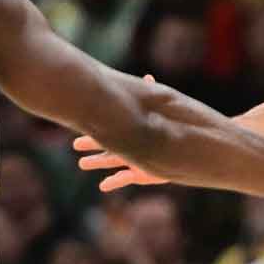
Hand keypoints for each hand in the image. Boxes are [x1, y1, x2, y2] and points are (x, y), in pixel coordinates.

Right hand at [75, 75, 169, 191]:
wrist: (188, 152)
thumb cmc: (174, 130)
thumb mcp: (162, 112)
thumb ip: (154, 94)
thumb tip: (148, 77)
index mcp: (133, 133)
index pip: (111, 129)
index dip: (97, 128)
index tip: (83, 125)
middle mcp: (130, 147)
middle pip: (106, 144)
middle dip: (92, 145)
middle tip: (75, 145)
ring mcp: (134, 161)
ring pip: (112, 162)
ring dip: (97, 162)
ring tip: (82, 164)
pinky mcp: (141, 175)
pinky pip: (125, 179)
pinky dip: (114, 182)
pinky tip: (103, 186)